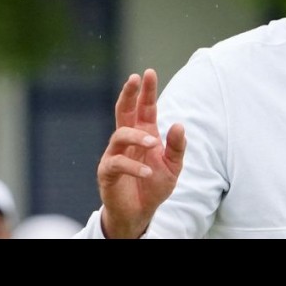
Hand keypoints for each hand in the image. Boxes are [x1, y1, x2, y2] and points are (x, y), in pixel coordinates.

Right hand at [96, 69, 186, 237]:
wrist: (140, 213)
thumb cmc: (155, 185)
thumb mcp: (173, 166)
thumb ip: (177, 147)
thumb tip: (178, 124)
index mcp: (144, 134)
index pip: (144, 108)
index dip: (146, 91)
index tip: (148, 72)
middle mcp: (128, 140)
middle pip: (123, 111)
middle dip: (128, 94)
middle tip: (134, 78)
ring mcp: (115, 154)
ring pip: (120, 135)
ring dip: (137, 137)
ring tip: (153, 144)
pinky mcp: (107, 172)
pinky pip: (117, 163)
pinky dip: (133, 166)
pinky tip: (147, 172)